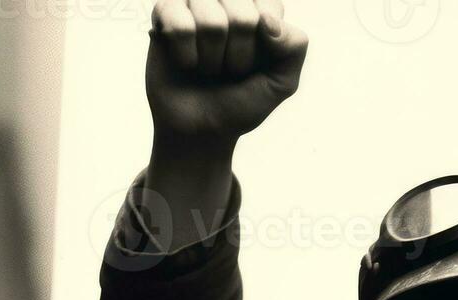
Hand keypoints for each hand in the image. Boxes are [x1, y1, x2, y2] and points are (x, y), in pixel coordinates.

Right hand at [146, 0, 307, 149]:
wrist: (201, 128)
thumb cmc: (242, 102)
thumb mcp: (282, 83)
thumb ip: (293, 47)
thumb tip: (267, 20)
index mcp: (260, 9)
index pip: (269, 7)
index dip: (265, 46)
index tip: (257, 64)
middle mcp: (228, 0)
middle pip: (242, 16)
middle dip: (239, 57)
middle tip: (230, 69)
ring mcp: (195, 2)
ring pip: (210, 20)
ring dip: (211, 58)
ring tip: (209, 67)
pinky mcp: (164, 10)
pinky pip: (178, 24)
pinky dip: (186, 55)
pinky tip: (187, 62)